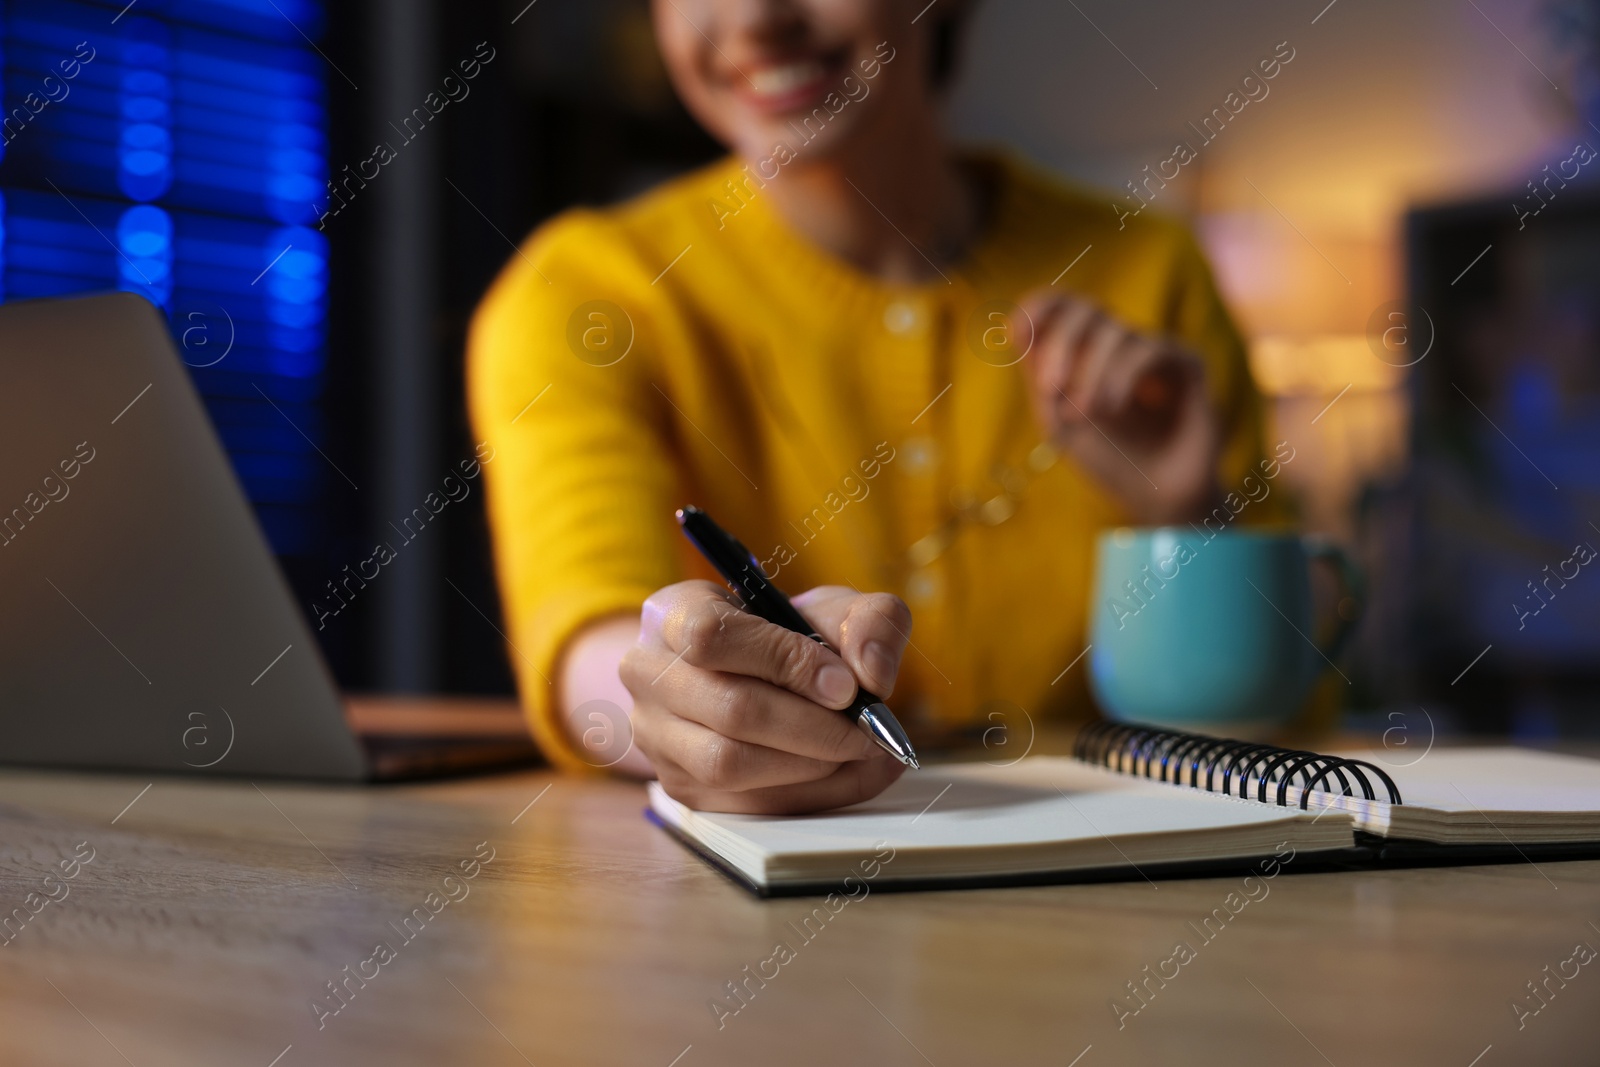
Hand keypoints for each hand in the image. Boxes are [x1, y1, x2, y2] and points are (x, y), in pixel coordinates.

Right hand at [620, 581, 910, 813]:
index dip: (784, 662)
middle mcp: (648, 674)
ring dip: (809, 764)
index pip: (712, 636)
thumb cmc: (785, 637)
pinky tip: (846, 774)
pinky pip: (743, 803)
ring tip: (859, 751)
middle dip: (814, 726)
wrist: (741, 675)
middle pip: (730, 709)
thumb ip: (870, 621)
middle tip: (868, 730)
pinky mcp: (678, 784)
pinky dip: (808, 794)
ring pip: (729, 764)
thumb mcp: (830, 609)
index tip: (845, 685)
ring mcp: (655, 735)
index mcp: (673, 613)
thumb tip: (873, 673)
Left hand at [1015, 289, 1221, 522]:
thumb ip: (1040, 376)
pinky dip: (1123, 374)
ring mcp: (1154, 351)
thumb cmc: (1109, 461)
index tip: (1018, 329)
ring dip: (1091, 372)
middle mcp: (1119, 346)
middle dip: (1062, 342)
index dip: (1040, 308)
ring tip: (1085, 414)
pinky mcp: (1187, 362)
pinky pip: (1149, 348)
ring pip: (1116, 331)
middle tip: (1050, 387)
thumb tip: (1016, 326)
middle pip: (1087, 309)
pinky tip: (1114, 406)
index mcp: (1085, 354)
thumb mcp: (1060, 422)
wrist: (1159, 499)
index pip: (1063, 309)